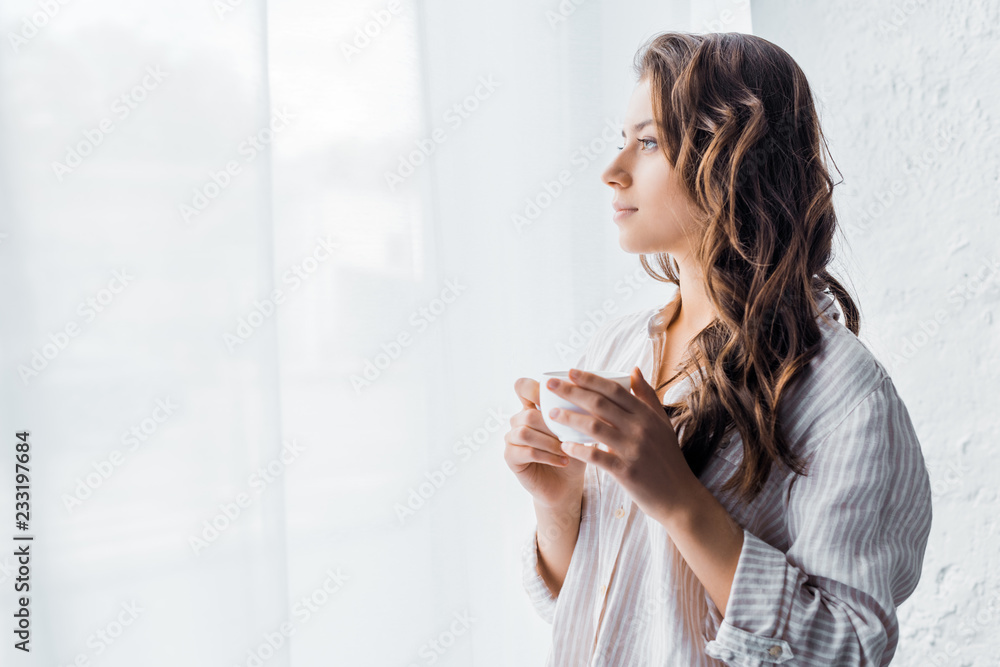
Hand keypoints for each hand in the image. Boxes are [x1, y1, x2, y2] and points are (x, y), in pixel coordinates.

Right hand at [503, 377, 586, 508]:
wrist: (566, 485)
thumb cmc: (573, 453)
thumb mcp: (578, 430)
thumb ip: (577, 412)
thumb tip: (593, 395)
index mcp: (532, 408)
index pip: (523, 387)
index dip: (534, 388)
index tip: (555, 396)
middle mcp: (518, 420)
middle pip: (528, 413)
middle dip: (551, 425)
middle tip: (570, 435)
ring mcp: (512, 439)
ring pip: (525, 432)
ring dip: (549, 441)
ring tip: (567, 449)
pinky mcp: (510, 457)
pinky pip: (527, 451)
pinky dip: (548, 456)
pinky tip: (563, 461)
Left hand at [545, 366, 698, 523]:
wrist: (679, 497)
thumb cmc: (667, 458)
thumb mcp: (662, 424)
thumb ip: (647, 396)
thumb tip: (633, 369)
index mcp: (647, 415)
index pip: (614, 389)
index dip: (590, 379)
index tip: (570, 371)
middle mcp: (640, 429)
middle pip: (600, 403)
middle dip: (571, 392)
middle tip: (550, 385)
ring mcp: (633, 450)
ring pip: (594, 427)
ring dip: (570, 418)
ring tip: (551, 414)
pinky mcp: (626, 471)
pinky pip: (597, 457)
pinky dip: (579, 450)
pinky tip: (564, 446)